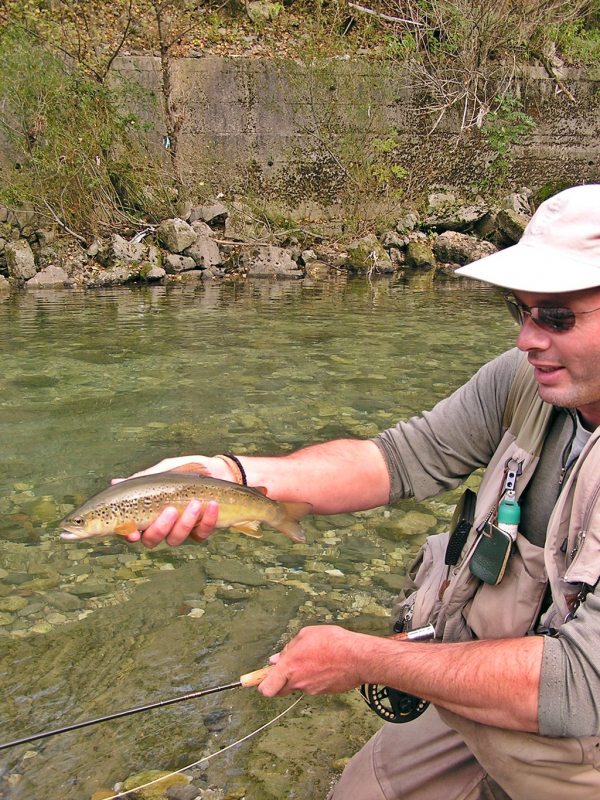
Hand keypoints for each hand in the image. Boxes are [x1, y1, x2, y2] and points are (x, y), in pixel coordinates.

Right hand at [113, 455, 234, 548]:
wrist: (218, 470)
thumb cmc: (186, 471)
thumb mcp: (164, 470)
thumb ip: (143, 479)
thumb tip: (115, 483)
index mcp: (147, 512)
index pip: (131, 530)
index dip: (128, 535)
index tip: (133, 533)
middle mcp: (161, 526)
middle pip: (151, 540)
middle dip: (160, 528)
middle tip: (170, 510)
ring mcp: (180, 530)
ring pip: (175, 539)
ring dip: (185, 523)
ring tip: (195, 503)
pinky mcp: (200, 531)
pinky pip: (200, 535)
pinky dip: (207, 520)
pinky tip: (211, 505)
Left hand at [257, 625, 365, 697]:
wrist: (358, 658)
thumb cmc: (332, 641)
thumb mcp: (307, 634)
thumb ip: (289, 648)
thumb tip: (276, 659)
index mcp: (290, 666)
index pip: (267, 688)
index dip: (260, 685)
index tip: (258, 680)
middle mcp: (298, 682)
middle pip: (279, 691)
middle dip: (278, 682)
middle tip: (285, 669)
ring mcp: (311, 689)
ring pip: (297, 687)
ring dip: (299, 677)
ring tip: (313, 660)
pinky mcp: (323, 692)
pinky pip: (311, 686)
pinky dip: (313, 678)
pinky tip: (324, 665)